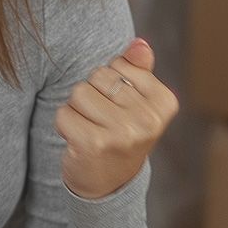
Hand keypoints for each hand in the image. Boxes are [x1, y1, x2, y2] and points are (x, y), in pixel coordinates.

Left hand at [54, 38, 179, 200]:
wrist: (109, 184)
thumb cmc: (122, 133)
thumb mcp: (138, 102)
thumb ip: (139, 69)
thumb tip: (138, 43)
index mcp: (164, 102)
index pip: (120, 64)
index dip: (111, 82)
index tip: (120, 108)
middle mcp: (147, 119)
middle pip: (98, 76)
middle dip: (93, 94)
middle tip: (103, 121)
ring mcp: (122, 133)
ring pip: (78, 93)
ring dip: (77, 109)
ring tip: (91, 128)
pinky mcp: (93, 144)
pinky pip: (63, 113)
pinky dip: (64, 124)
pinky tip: (78, 139)